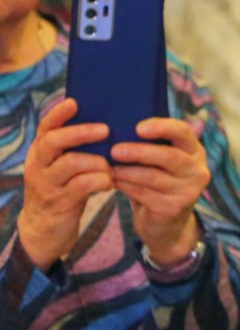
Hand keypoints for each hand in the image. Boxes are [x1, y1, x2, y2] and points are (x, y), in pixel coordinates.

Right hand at [16, 98, 112, 269]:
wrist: (44, 228)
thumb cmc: (64, 188)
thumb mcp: (63, 166)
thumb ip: (75, 148)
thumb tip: (108, 122)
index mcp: (41, 151)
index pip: (46, 127)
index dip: (59, 114)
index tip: (75, 102)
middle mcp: (39, 165)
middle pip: (54, 141)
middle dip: (81, 133)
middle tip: (106, 129)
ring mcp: (47, 184)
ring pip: (71, 163)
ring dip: (97, 161)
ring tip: (110, 164)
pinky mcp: (59, 202)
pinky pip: (81, 186)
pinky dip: (100, 180)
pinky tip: (109, 182)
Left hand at [112, 117, 209, 267]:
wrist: (166, 223)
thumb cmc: (159, 182)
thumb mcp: (162, 161)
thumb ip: (152, 145)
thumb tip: (118, 125)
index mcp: (195, 151)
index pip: (183, 132)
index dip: (162, 127)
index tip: (138, 127)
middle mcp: (197, 170)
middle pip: (168, 156)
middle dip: (139, 152)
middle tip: (114, 150)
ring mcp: (187, 191)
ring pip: (152, 177)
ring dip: (126, 171)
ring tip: (108, 167)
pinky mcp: (173, 208)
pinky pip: (143, 193)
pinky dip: (125, 186)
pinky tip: (112, 182)